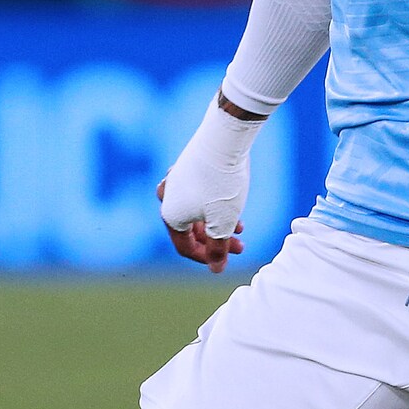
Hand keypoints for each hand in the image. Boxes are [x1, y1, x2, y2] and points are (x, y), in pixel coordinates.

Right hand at [157, 97, 258, 273]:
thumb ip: (218, 250)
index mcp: (170, 216)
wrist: (224, 139)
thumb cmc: (222, 185)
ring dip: (218, 223)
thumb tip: (215, 270)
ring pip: (197, 211)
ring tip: (240, 226)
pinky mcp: (188, 166)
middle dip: (217, 240)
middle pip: (191, 230)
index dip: (208, 259)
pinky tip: (233, 204)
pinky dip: (214, 204)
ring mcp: (176, 180)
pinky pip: (198, 194)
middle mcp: (167, 198)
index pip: (185, 248)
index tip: (226, 262)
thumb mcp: (224, 224)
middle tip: (241, 246)